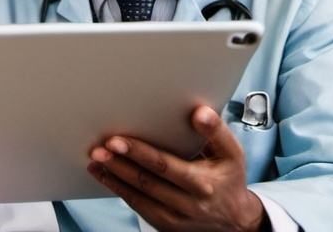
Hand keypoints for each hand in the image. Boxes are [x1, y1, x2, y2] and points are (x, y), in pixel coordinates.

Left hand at [86, 105, 268, 231]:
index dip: (138, 153)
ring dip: (114, 178)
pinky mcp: (166, 226)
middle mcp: (187, 204)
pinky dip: (120, 191)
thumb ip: (216, 131)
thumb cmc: (229, 180)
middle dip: (119, 164)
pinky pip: (139, 208)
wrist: (236, 222)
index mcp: (202, 183)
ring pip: (138, 198)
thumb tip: (199, 112)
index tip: (117, 140)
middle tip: (98, 148)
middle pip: (146, 182)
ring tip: (96, 161)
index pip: (164, 166)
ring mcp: (175, 218)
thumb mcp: (232, 153)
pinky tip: (107, 176)